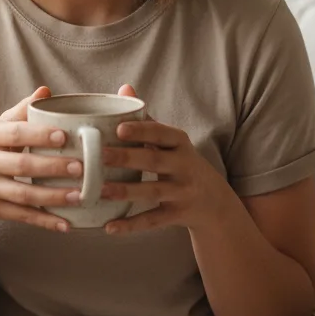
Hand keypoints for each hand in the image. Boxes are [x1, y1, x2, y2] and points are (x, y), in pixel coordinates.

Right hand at [0, 86, 81, 232]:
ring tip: (79, 195)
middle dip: (52, 167)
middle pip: (21, 165)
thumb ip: (23, 111)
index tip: (65, 136)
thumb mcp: (2, 126)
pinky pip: (21, 216)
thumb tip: (46, 91)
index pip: (15, 133)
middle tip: (81, 168)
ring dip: (53, 197)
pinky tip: (66, 223)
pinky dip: (44, 221)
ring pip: (22, 194)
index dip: (40, 135)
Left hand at [101, 84, 226, 235]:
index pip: (161, 133)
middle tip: (99, 156)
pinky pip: (153, 220)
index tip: (118, 128)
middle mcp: (184, 166)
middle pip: (155, 160)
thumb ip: (147, 119)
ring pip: (153, 191)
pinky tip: (109, 227)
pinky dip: (132, 225)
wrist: (215, 202)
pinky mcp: (178, 215)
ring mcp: (183, 192)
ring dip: (126, 191)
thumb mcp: (171, 141)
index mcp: (180, 143)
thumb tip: (124, 88)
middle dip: (127, 158)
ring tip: (100, 190)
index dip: (141, 130)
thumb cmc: (181, 163)